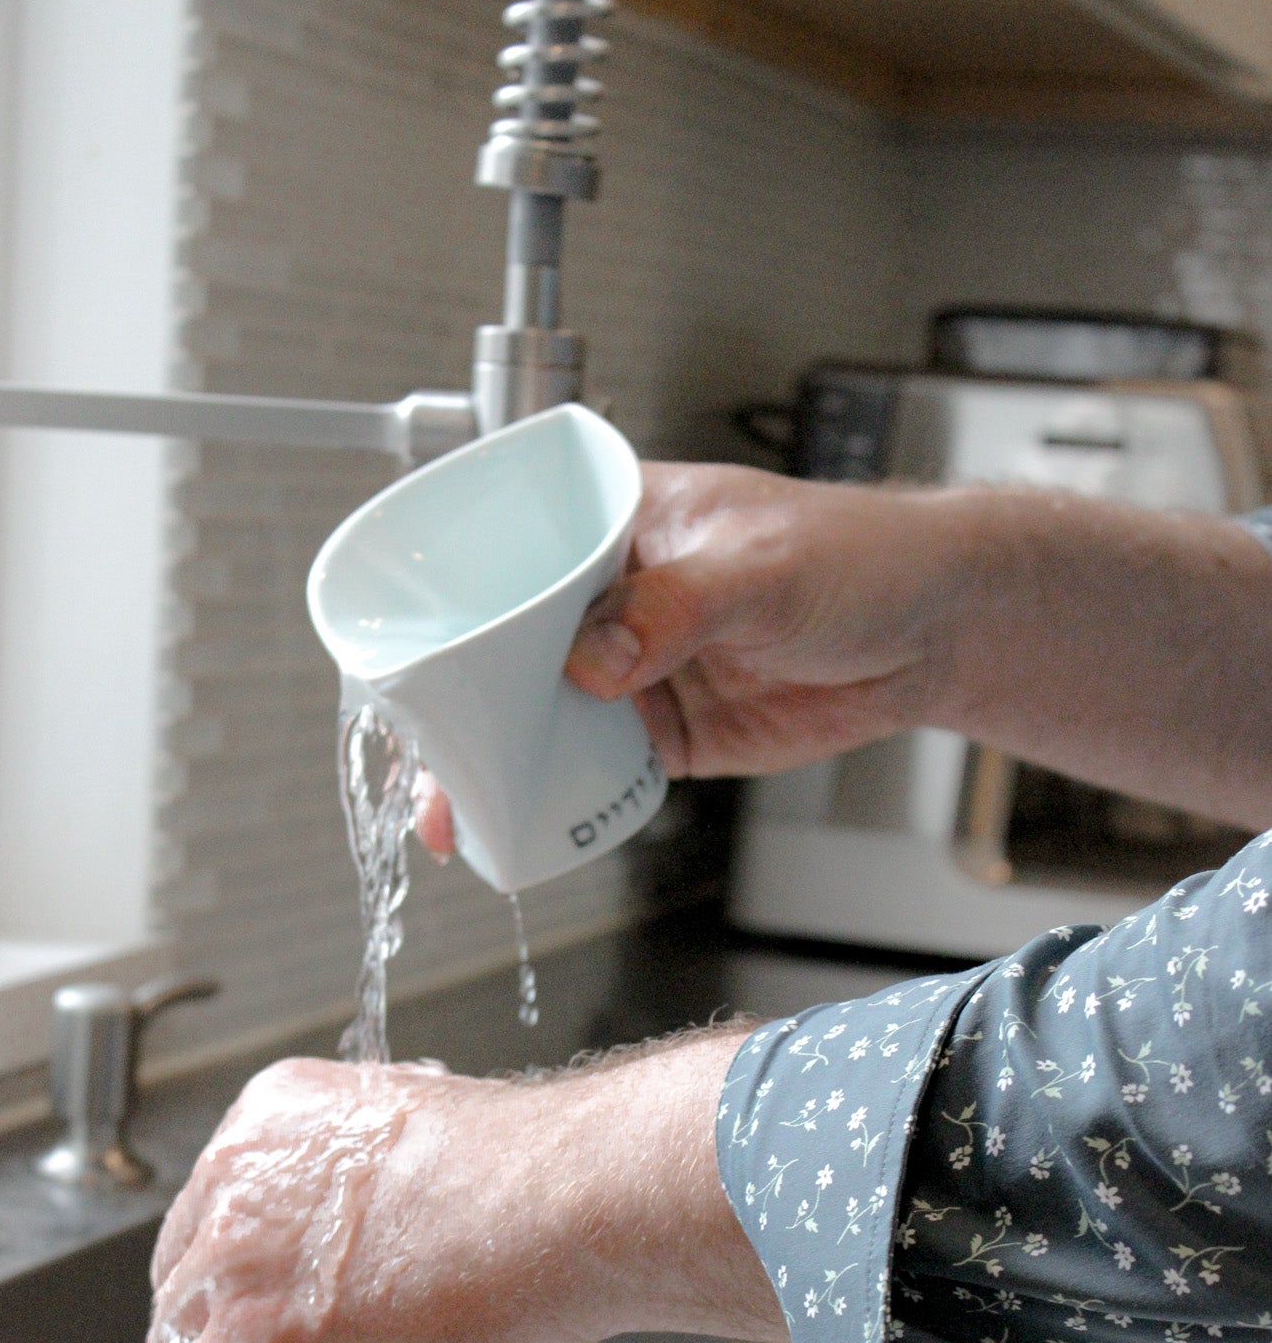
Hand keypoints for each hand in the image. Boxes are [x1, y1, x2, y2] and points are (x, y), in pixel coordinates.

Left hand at [148, 1034, 784, 1342]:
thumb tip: (355, 1255)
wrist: (580, 1201)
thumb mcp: (416, 1158)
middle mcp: (233, 1173)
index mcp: (273, 1115)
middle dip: (255, 1337)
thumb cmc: (538, 1183)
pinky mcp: (252, 1338)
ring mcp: (234, 1256)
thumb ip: (356, 1200)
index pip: (215, 1217)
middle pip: (185, 1285)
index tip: (348, 1302)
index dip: (272, 1279)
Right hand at [412, 461, 969, 854]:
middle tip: (423, 757)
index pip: (507, 549)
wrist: (931, 633)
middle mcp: (608, 594)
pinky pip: (591, 769)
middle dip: (456, 703)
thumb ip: (673, 608)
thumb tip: (594, 659)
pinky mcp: (663, 733)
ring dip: (496, 761)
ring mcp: (631, 669)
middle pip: (504, 647)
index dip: (450, 599)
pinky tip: (519, 821)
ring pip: (539, 716)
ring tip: (453, 808)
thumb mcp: (759, 570)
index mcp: (615, 521)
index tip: (411, 648)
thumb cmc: (857, 559)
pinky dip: (555, 797)